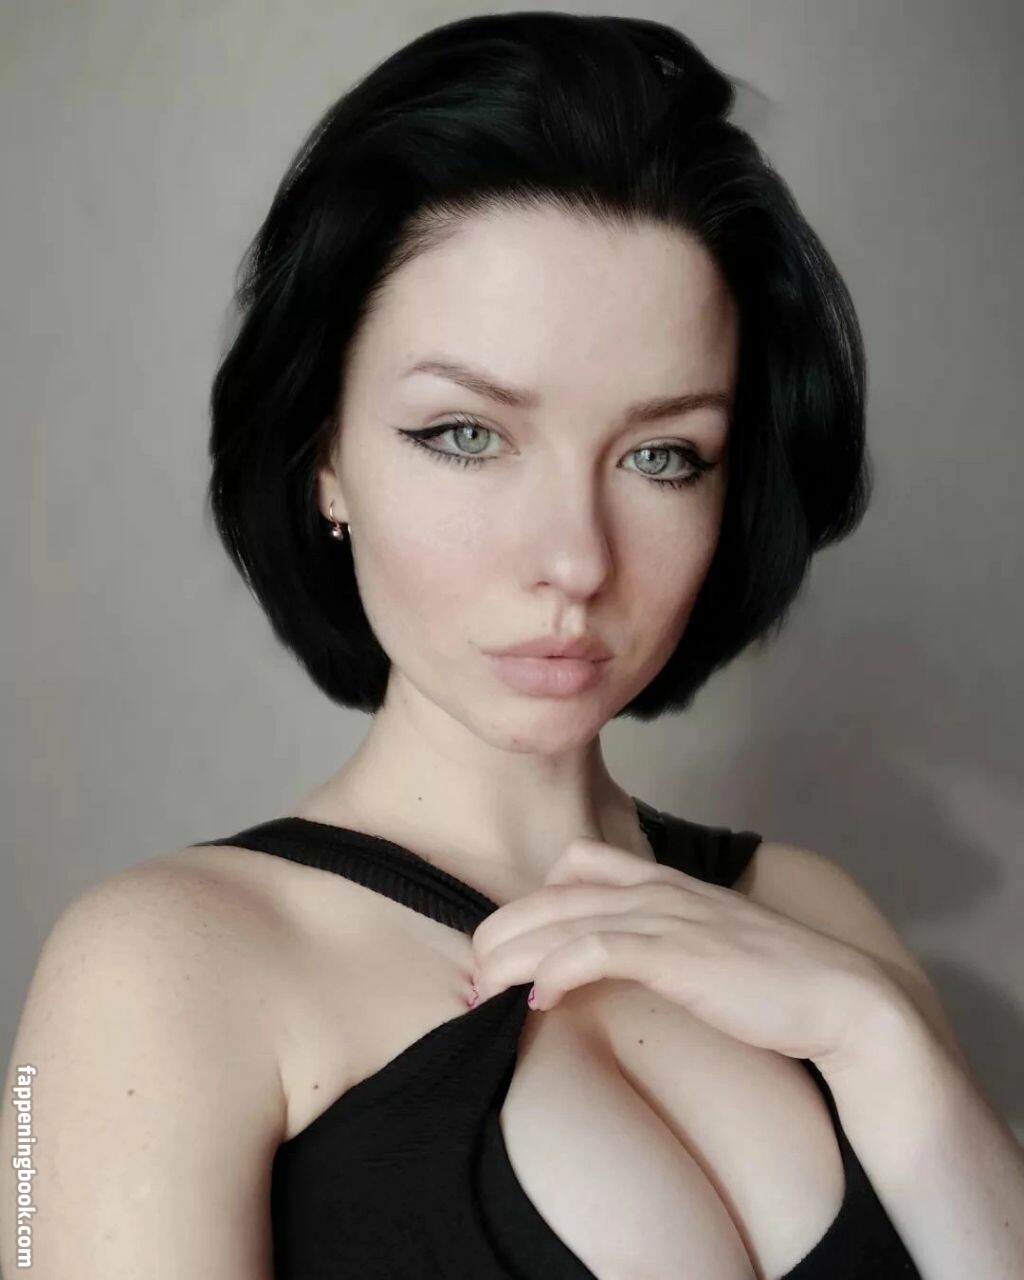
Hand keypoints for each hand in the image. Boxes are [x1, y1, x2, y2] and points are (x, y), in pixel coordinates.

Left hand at [469, 836, 892, 1068]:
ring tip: (479, 987)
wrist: (842, 998)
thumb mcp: (707, 949)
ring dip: (512, 953)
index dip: (531, 900)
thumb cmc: (774, 983)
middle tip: (472, 972)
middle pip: (553, 892)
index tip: (505, 946)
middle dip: (503, 929)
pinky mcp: (679, 952)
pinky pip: (600, 950)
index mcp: (665, 883)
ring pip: (564, 919)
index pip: (577, 864)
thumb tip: (615, 967)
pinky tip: (536, 999)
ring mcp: (669, 916)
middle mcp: (659, 889)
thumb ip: (662, 945)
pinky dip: (558, 968)